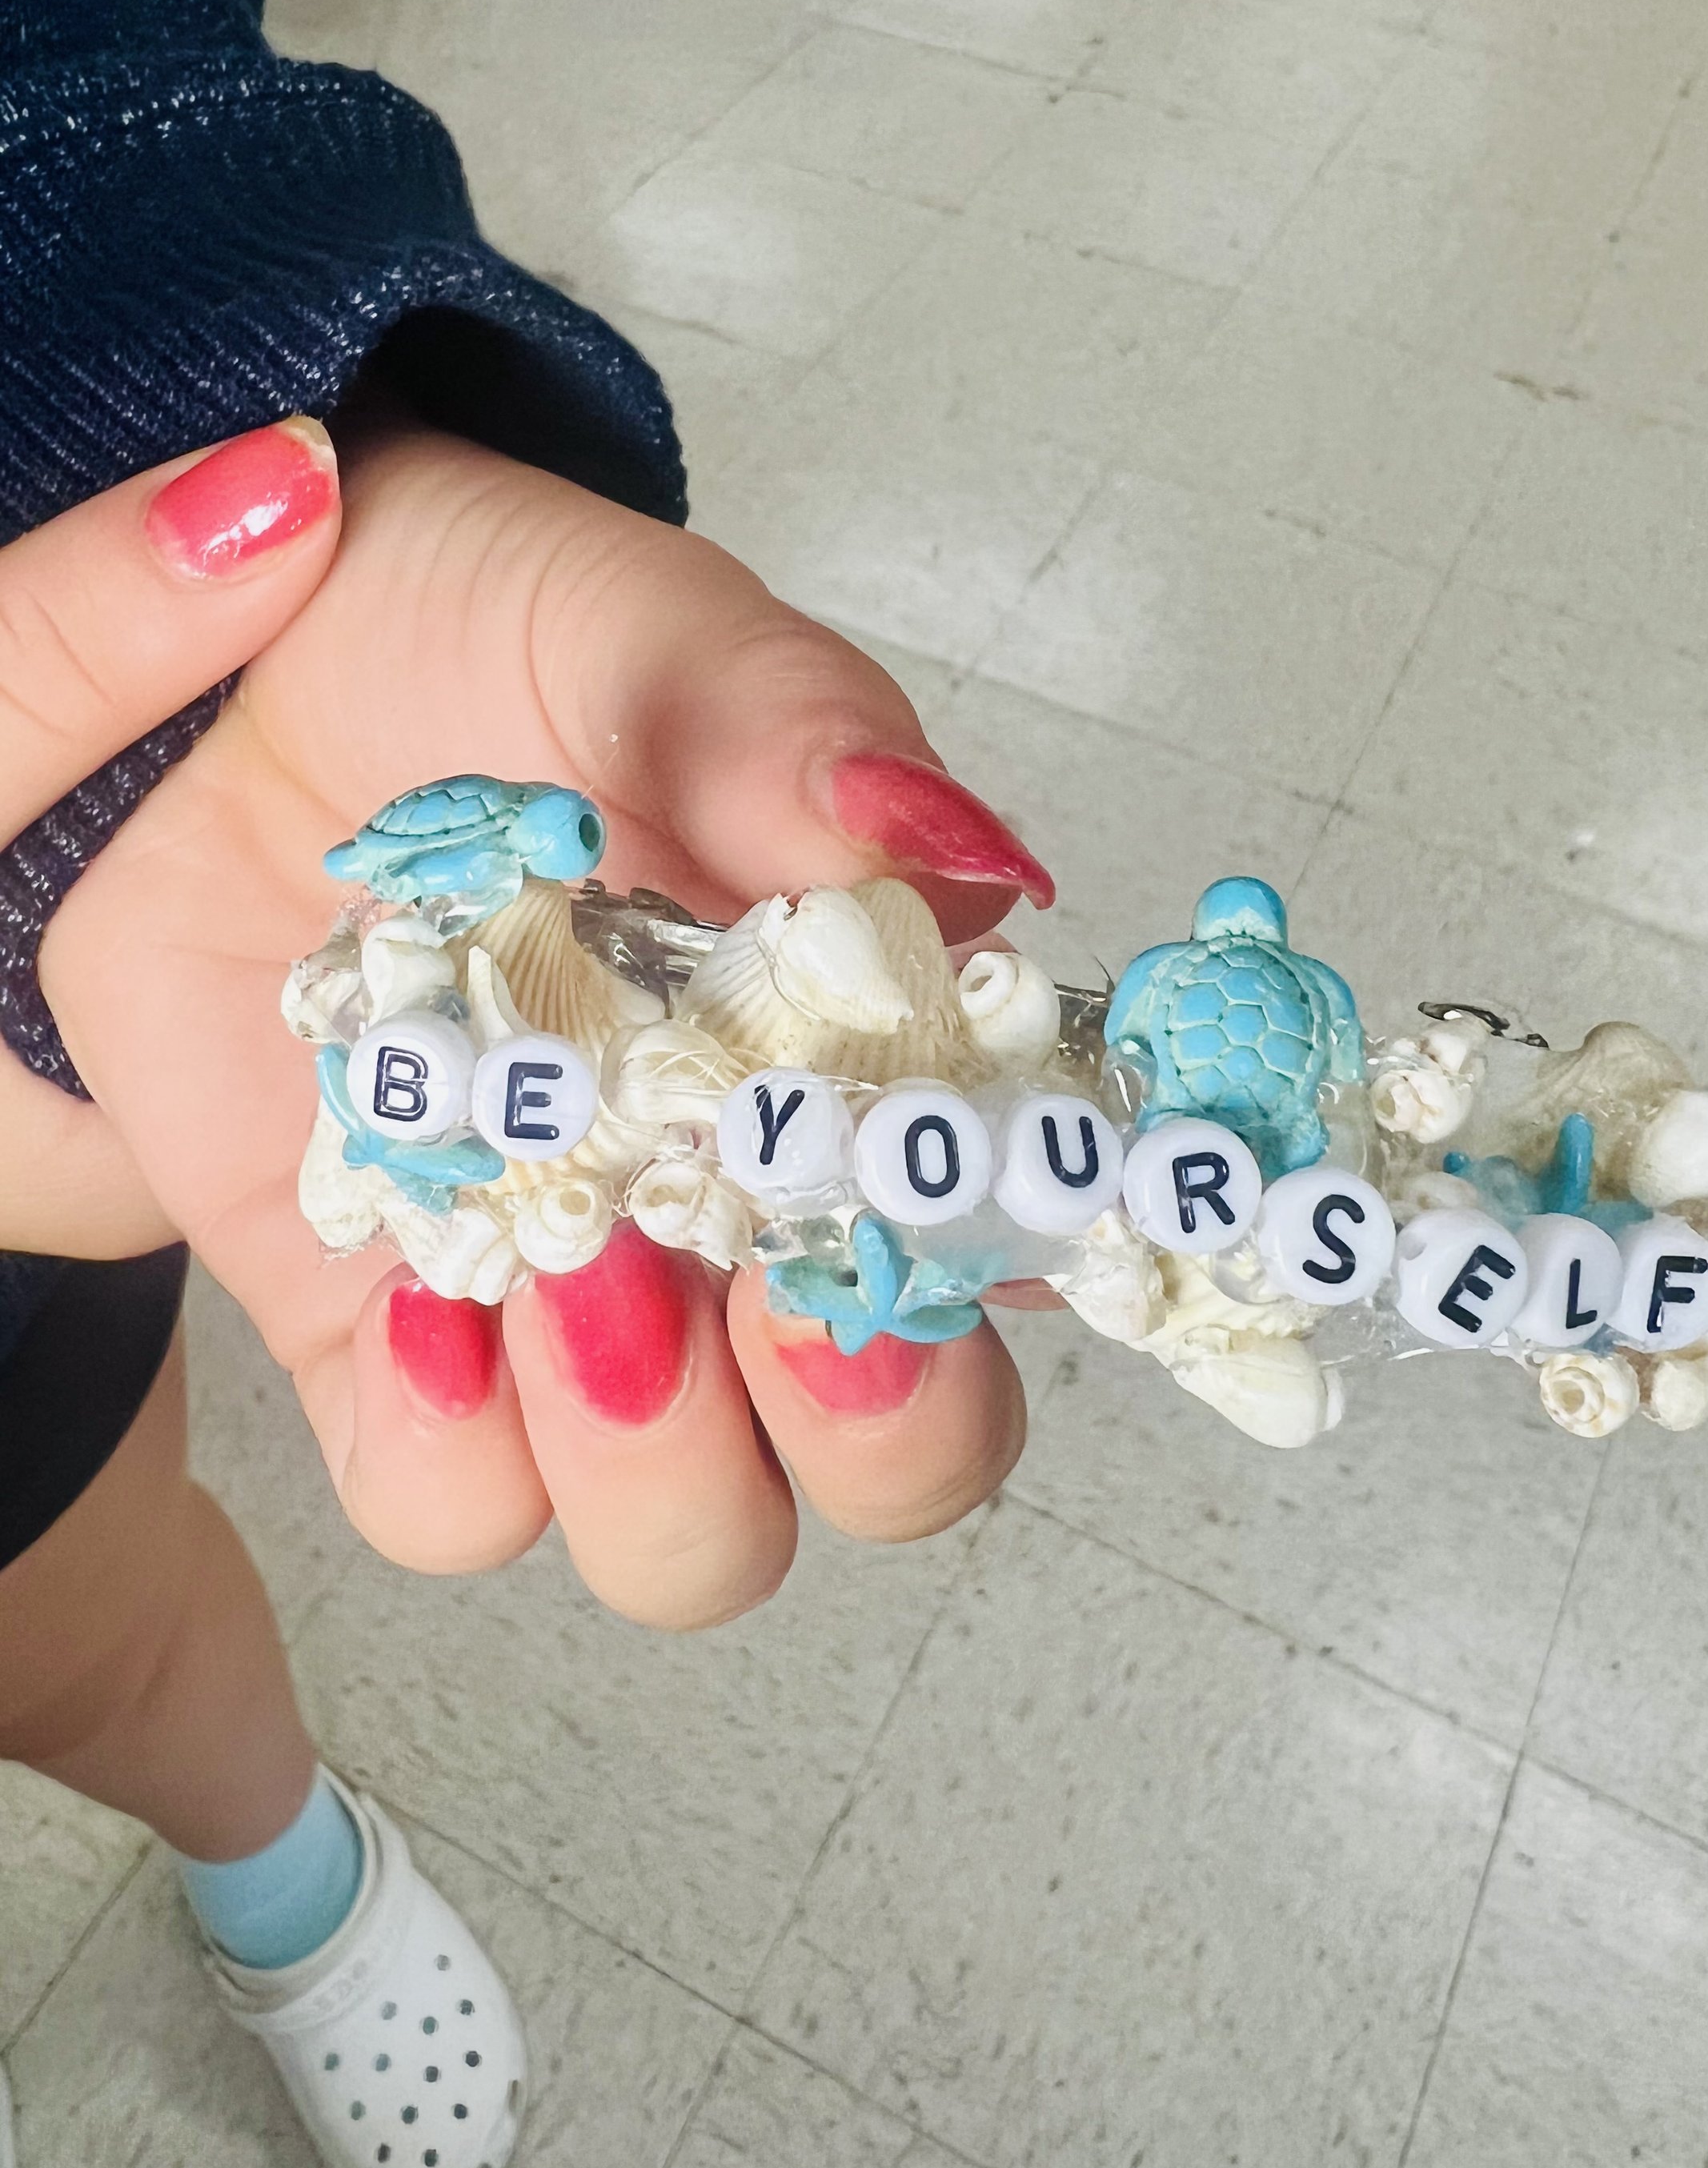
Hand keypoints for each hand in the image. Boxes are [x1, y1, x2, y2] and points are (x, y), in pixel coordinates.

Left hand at [40, 418, 1050, 1624]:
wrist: (228, 668)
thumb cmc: (480, 638)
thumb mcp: (650, 635)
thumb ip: (799, 735)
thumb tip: (961, 853)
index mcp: (866, 1068)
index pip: (1018, 1252)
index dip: (1016, 1281)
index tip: (941, 1209)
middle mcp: (742, 1221)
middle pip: (886, 1466)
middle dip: (858, 1418)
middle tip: (770, 1274)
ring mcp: (572, 1293)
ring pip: (688, 1532)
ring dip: (656, 1444)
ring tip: (574, 1260)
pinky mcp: (386, 1333)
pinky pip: (448, 1501)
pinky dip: (452, 1439)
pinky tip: (427, 1290)